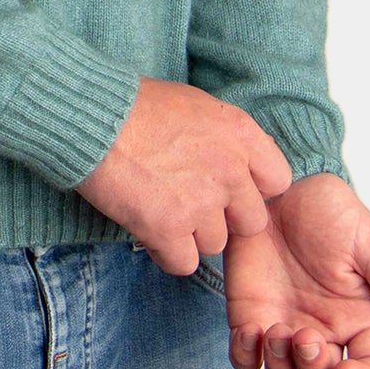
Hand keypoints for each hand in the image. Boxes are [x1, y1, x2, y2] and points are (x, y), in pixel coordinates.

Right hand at [75, 75, 292, 273]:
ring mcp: (201, 202)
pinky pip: (184, 263)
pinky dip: (166, 254)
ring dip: (190, 235)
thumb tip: (233, 158)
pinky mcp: (169, 228)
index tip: (228, 188)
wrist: (92, 118)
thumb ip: (224, 137)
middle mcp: (230, 170)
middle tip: (191, 205)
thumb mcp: (196, 104)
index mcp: (240, 134)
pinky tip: (149, 233)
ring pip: (215, 244)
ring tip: (161, 212)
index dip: (252, 189)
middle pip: (250, 221)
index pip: (277, 181)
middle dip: (223, 218)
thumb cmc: (134, 105)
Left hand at [223, 172, 369, 368]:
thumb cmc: (331, 213)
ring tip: (273, 331)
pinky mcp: (251, 318)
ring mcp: (286, 329)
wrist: (279, 191)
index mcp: (360, 320)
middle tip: (303, 335)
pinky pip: (247, 360)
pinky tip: (249, 329)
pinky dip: (246, 357)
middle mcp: (325, 332)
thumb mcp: (369, 246)